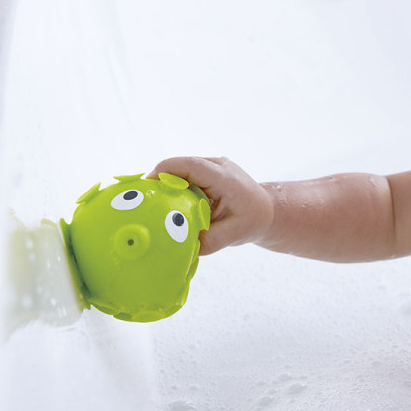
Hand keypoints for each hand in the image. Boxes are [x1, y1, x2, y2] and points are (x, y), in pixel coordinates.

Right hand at [149, 156, 272, 254]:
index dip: (166, 171)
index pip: (192, 166)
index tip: (146, 185)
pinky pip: (185, 173)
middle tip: (142, 199)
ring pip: (181, 168)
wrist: (267, 211)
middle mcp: (219, 166)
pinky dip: (174, 185)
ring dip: (166, 183)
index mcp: (226, 179)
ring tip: (152, 202)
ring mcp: (213, 165)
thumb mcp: (231, 236)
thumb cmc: (251, 222)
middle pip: (181, 165)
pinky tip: (166, 202)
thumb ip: (206, 240)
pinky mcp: (207, 169)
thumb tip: (179, 245)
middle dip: (159, 179)